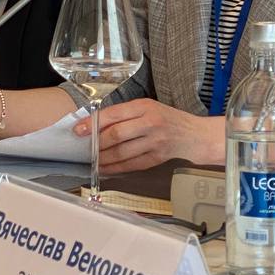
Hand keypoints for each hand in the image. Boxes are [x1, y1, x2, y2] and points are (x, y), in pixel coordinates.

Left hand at [74, 99, 223, 172]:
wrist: (195, 135)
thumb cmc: (167, 118)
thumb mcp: (148, 107)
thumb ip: (125, 114)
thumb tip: (96, 123)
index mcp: (144, 106)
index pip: (113, 114)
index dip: (93, 123)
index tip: (78, 130)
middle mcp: (150, 123)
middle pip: (116, 134)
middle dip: (96, 143)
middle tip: (84, 148)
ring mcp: (155, 142)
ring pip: (122, 152)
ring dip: (104, 158)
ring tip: (93, 160)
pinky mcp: (157, 158)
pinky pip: (132, 165)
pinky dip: (117, 167)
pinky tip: (107, 168)